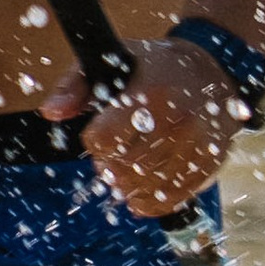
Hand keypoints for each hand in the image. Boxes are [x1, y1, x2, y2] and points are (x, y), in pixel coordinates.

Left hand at [42, 37, 241, 218]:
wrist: (214, 67)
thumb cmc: (155, 66)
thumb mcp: (113, 61)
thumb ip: (73, 85)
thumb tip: (50, 112)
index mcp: (149, 94)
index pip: (103, 140)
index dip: (94, 142)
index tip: (101, 135)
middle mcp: (177, 120)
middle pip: (123, 169)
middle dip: (109, 167)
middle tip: (112, 158)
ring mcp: (197, 143)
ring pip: (147, 188)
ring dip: (128, 188)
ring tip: (125, 176)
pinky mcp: (211, 161)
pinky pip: (174, 197)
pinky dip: (153, 204)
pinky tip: (141, 199)